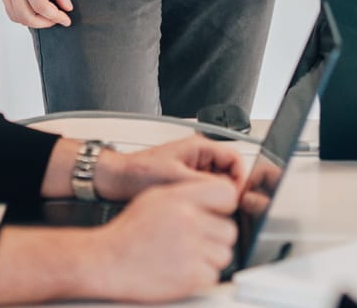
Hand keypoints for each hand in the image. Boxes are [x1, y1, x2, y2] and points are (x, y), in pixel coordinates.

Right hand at [0, 0, 71, 27]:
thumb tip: (66, 6)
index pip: (42, 8)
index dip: (57, 17)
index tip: (66, 19)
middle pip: (27, 17)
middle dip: (45, 23)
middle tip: (58, 19)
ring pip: (15, 16)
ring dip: (32, 21)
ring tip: (47, 16)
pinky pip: (9, 8)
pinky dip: (21, 14)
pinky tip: (34, 8)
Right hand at [91, 177, 238, 301]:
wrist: (106, 261)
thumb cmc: (128, 232)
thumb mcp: (156, 197)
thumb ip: (188, 195)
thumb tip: (216, 197)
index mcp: (180, 198)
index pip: (227, 194)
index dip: (224, 206)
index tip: (218, 214)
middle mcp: (188, 221)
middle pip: (229, 229)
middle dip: (216, 238)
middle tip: (197, 242)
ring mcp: (190, 249)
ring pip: (224, 255)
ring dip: (210, 259)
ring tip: (186, 256)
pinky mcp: (190, 277)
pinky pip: (213, 276)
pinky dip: (201, 277)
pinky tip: (182, 270)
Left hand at [96, 135, 246, 201]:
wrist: (116, 180)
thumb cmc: (137, 173)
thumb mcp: (175, 178)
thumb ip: (205, 184)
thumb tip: (229, 192)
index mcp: (199, 147)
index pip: (235, 159)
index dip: (240, 179)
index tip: (237, 198)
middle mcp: (198, 156)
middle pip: (228, 173)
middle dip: (227, 191)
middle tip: (221, 208)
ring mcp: (192, 169)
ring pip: (217, 185)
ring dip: (214, 197)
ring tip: (203, 208)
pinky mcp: (185, 181)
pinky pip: (204, 192)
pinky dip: (204, 201)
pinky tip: (194, 210)